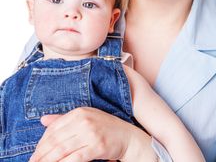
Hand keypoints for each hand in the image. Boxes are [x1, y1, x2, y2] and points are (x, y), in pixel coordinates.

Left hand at [29, 107, 155, 161]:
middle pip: (56, 139)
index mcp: (79, 112)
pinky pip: (75, 158)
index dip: (42, 142)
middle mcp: (84, 120)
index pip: (54, 128)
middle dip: (42, 153)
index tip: (35, 154)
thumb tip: (43, 120)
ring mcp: (91, 132)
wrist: (127, 136)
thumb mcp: (84, 118)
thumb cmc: (104, 128)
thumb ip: (63, 119)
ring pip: (63, 149)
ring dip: (49, 160)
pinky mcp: (97, 146)